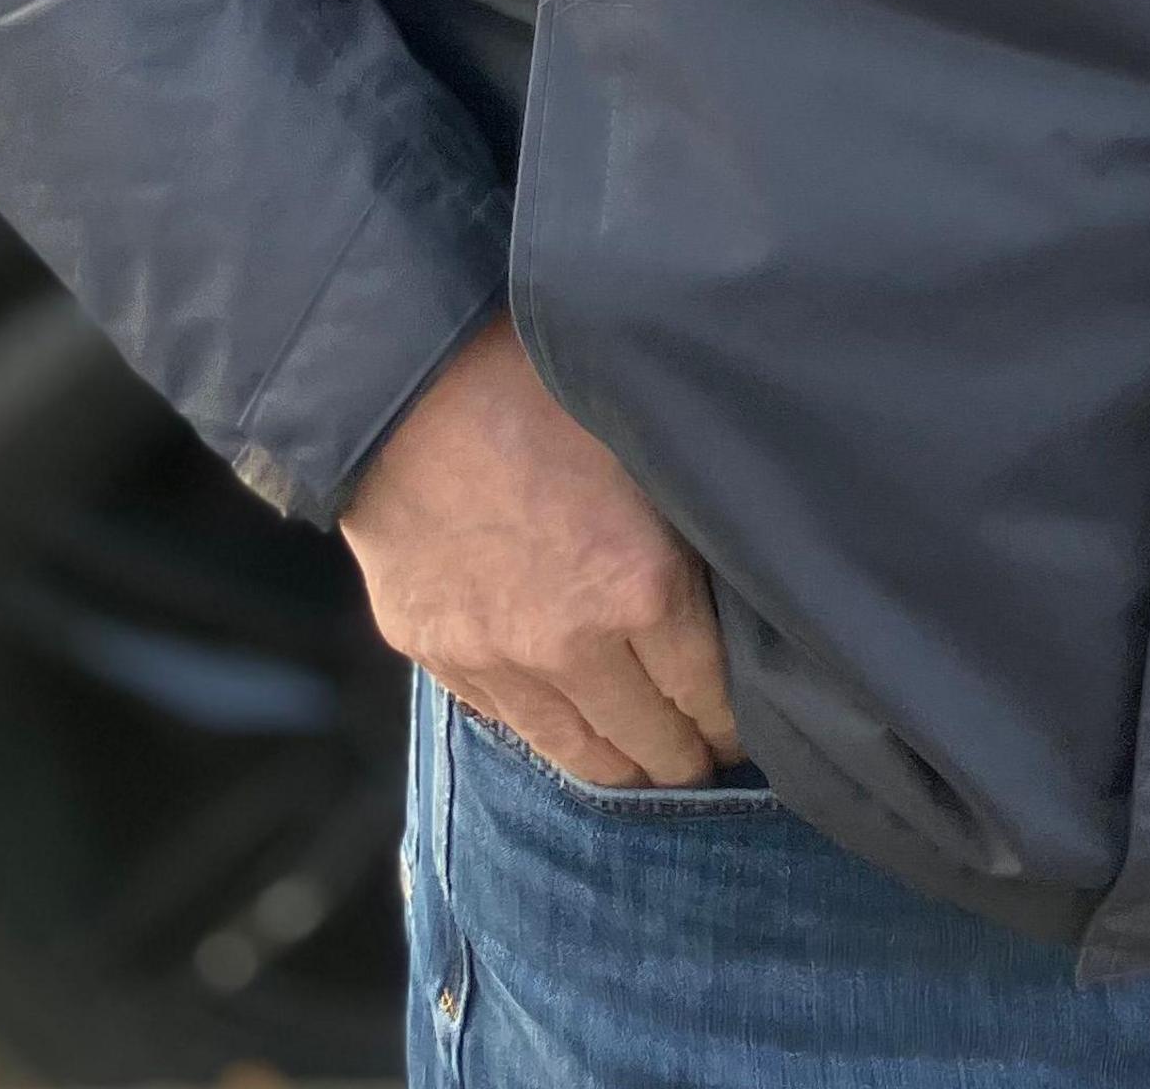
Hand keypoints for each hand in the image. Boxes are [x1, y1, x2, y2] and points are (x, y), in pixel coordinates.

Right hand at [340, 312, 742, 779]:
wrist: (406, 384)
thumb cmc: (540, 387)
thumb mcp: (643, 449)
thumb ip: (684, 534)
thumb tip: (729, 592)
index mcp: (641, 589)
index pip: (708, 697)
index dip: (732, 722)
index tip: (743, 731)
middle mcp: (571, 645)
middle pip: (649, 743)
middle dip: (685, 758)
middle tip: (705, 759)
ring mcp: (497, 660)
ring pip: (576, 752)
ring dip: (618, 765)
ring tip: (643, 763)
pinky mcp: (438, 656)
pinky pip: (506, 720)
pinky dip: (543, 724)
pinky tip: (566, 717)